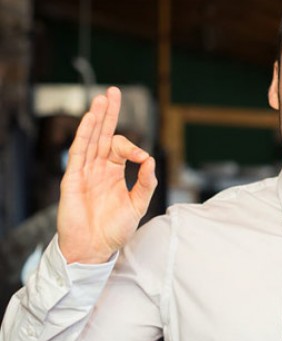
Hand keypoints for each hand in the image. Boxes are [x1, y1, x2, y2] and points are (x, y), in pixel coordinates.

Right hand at [56, 87, 157, 263]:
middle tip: (113, 91)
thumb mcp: (138, 204)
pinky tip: (90, 120)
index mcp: (113, 173)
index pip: (121, 148)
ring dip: (95, 118)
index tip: (142, 158)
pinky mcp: (72, 179)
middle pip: (103, 134)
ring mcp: (84, 172)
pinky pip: (78, 153)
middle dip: (108, 113)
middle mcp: (98, 168)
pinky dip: (84, 136)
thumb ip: (146, 182)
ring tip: (102, 98)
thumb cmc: (114, 229)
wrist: (94, 248)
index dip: (133, 147)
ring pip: (90, 139)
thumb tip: (150, 159)